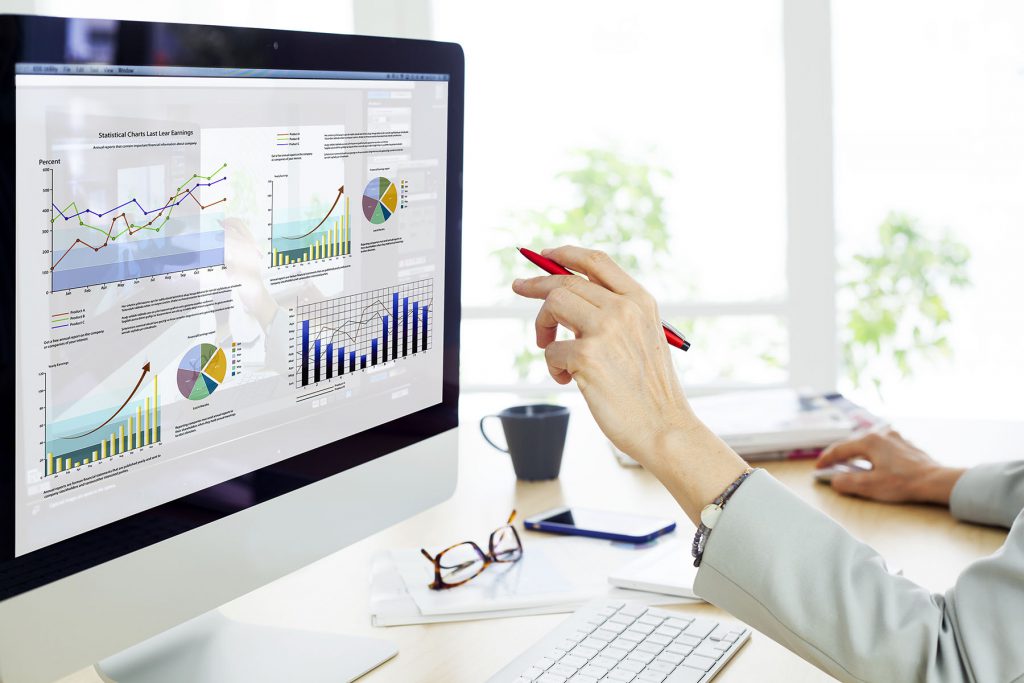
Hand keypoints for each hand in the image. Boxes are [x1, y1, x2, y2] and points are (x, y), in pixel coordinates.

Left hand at [512, 245, 747, 524]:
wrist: (664, 427)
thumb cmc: (650, 391)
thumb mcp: (644, 338)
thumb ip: (615, 314)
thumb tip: (565, 297)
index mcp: (640, 301)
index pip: (596, 262)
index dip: (566, 254)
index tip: (546, 255)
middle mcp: (624, 309)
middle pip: (566, 281)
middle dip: (536, 285)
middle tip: (519, 288)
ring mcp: (605, 330)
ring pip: (553, 305)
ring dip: (543, 328)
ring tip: (552, 351)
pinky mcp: (587, 356)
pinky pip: (551, 350)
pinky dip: (553, 366)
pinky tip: (569, 380)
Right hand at [817, 430, 964, 504]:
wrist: (936, 481)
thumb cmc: (903, 483)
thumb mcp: (870, 486)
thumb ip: (847, 482)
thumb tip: (834, 480)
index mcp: (869, 441)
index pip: (840, 449)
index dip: (827, 459)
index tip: (818, 468)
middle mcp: (881, 434)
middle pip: (853, 445)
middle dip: (841, 456)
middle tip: (831, 466)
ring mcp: (895, 438)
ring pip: (868, 445)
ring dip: (857, 455)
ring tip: (851, 466)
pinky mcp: (906, 445)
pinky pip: (882, 447)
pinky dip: (873, 455)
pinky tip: (875, 464)